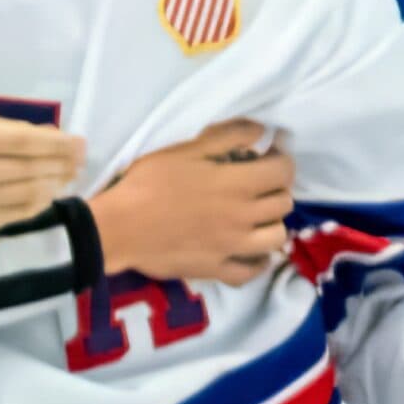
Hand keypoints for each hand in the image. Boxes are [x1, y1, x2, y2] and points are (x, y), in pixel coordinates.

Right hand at [0, 116, 85, 234]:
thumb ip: (10, 130)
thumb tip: (56, 136)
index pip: (23, 141)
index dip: (57, 143)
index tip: (80, 142)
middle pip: (31, 167)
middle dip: (63, 162)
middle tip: (82, 159)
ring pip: (30, 192)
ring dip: (56, 182)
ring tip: (69, 175)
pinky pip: (21, 213)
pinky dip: (41, 202)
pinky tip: (49, 192)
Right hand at [89, 119, 293, 285]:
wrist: (119, 228)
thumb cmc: (149, 183)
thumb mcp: (186, 149)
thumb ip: (228, 136)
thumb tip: (262, 131)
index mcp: (236, 184)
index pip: (283, 171)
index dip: (282, 158)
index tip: (270, 153)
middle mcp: (243, 217)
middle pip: (283, 203)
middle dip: (277, 187)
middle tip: (258, 180)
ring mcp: (232, 247)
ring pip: (276, 238)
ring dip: (272, 223)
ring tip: (256, 215)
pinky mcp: (217, 269)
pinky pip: (251, 271)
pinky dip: (257, 261)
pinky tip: (249, 250)